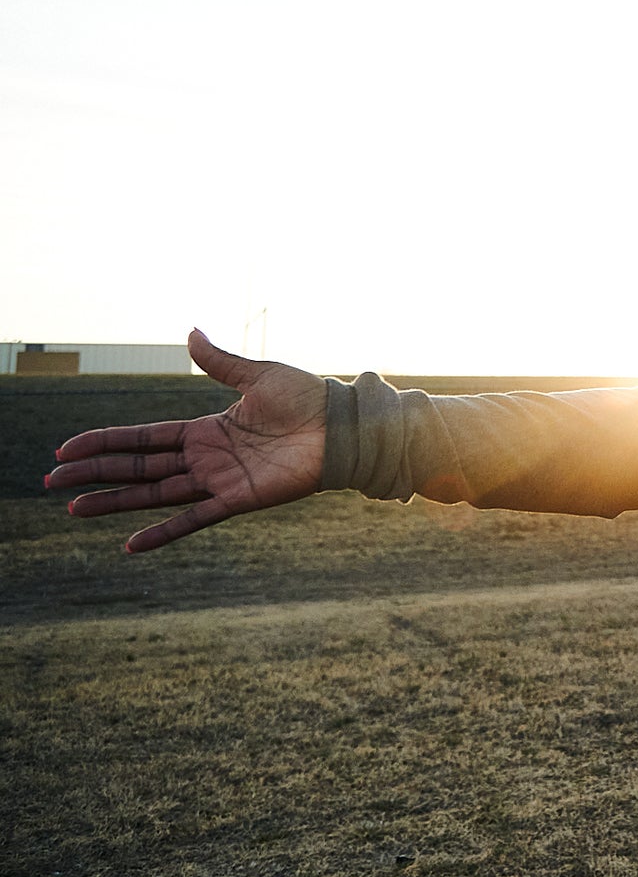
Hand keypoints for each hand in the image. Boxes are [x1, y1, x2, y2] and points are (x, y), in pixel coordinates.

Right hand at [46, 330, 325, 552]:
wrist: (344, 425)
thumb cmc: (309, 398)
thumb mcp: (257, 375)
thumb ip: (220, 362)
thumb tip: (190, 332)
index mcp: (206, 429)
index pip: (143, 437)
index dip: (104, 442)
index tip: (66, 451)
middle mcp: (206, 457)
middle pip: (138, 467)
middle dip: (96, 474)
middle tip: (52, 483)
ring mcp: (220, 480)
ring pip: (155, 493)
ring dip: (115, 502)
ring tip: (74, 508)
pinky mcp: (240, 498)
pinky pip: (194, 518)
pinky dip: (163, 532)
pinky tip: (130, 544)